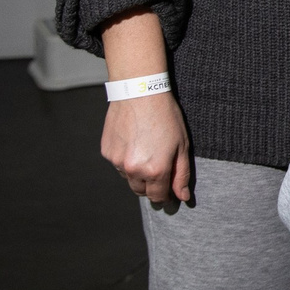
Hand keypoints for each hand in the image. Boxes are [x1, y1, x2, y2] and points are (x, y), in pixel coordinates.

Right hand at [103, 92, 192, 208]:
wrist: (140, 92)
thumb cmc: (165, 116)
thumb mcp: (182, 146)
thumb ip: (181, 175)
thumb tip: (182, 197)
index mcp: (155, 171)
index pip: (158, 197)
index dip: (165, 196)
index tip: (168, 190)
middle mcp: (134, 170)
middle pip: (140, 191)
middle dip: (150, 186)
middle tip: (158, 170)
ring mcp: (117, 161)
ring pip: (128, 178)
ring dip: (136, 173)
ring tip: (145, 151)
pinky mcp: (107, 151)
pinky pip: (117, 164)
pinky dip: (125, 159)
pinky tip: (133, 142)